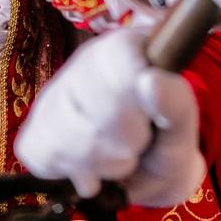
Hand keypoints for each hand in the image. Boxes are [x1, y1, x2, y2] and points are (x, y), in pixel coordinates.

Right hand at [14, 29, 204, 206]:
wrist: (149, 175)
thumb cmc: (167, 140)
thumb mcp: (183, 124)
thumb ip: (176, 101)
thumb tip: (150, 80)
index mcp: (125, 46)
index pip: (116, 57)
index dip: (133, 102)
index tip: (148, 121)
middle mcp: (86, 60)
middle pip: (91, 101)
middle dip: (122, 141)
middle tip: (136, 145)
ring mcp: (56, 91)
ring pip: (64, 131)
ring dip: (99, 162)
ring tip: (116, 159)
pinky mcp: (36, 125)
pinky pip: (40, 151)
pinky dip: (70, 172)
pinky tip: (90, 168)